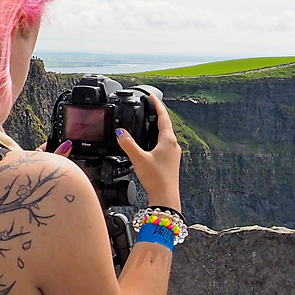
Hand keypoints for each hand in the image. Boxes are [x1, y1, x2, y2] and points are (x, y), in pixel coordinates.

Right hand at [118, 96, 181, 211]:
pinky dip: (158, 139)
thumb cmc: (156, 179)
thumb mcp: (138, 158)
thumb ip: (128, 144)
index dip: (157, 105)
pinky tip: (151, 144)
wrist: (166, 197)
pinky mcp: (171, 162)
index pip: (163, 116)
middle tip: (150, 106)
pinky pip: (165, 145)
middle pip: (166, 125)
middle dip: (158, 114)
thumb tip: (120, 132)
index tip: (151, 96)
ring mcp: (173, 154)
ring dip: (158, 127)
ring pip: (166, 135)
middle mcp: (173, 145)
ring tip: (150, 122)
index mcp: (168, 140)